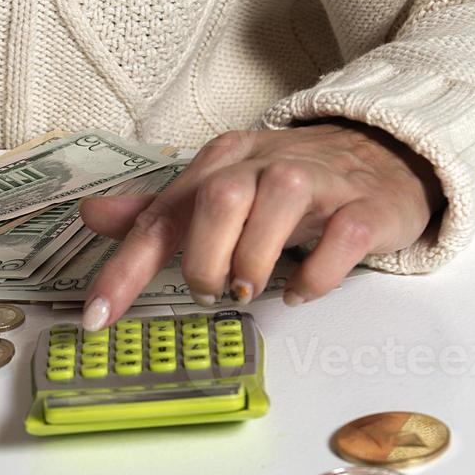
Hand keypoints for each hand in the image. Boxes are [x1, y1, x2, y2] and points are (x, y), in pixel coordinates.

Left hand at [77, 121, 442, 327]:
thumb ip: (157, 210)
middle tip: (212, 291)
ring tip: (251, 289)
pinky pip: (340, 241)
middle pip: (219, 201)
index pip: (160, 217)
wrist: (382, 156)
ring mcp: (319, 182)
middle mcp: (264, 164)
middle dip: (205, 261)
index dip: (125, 270)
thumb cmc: (288, 184)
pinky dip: (315, 277)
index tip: (97, 318)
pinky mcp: (365, 207)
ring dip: (255, 264)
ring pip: (276, 209)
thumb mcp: (217, 190)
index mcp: (221, 163)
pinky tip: (301, 291)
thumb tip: (92, 214)